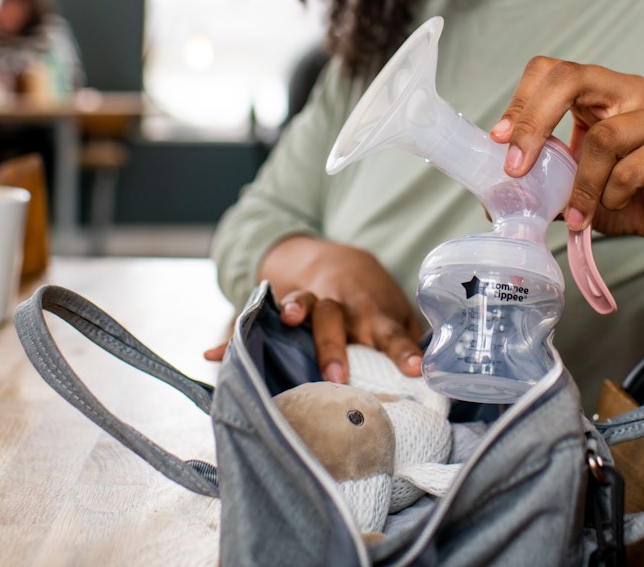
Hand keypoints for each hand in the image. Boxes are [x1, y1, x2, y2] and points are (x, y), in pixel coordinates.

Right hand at [202, 236, 424, 383]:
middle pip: (337, 320)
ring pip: (301, 305)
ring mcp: (307, 303)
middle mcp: (339, 305)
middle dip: (335, 346)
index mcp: (371, 313)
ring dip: (294, 312)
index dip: (403, 351)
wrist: (334, 261)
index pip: (391, 333)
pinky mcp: (278, 311)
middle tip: (337, 376)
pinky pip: (253, 325)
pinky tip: (212, 355)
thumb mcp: (395, 320)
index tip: (416, 369)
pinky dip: (231, 339)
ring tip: (287, 321)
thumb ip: (407, 347)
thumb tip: (431, 384)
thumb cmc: (371, 305)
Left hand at [490, 57, 643, 250]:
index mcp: (597, 92)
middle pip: (570, 78)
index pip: (550, 71)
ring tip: (578, 214)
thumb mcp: (572, 186)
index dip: (520, 101)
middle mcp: (626, 91)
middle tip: (516, 166)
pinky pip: (630, 168)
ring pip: (602, 137)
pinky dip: (612, 195)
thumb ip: (539, 182)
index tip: (498, 140)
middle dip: (534, 122)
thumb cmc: (627, 194)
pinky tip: (614, 206)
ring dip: (581, 184)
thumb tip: (492, 196)